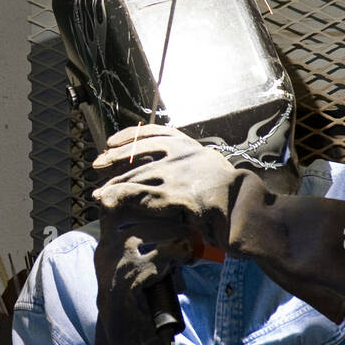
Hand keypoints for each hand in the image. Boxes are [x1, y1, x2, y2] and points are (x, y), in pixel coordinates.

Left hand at [92, 123, 252, 251]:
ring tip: (99, 195)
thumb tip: (167, 162)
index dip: (129, 136)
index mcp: (191, 146)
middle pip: (138, 154)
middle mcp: (183, 155)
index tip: (111, 142)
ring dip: (113, 186)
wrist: (247, 211)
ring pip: (136, 177)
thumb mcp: (209, 169)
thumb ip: (187, 163)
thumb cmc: (231, 196)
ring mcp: (179, 175)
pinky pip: (141, 197)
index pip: (154, 133)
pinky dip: (120, 199)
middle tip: (96, 166)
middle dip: (114, 161)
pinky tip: (108, 203)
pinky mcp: (176, 197)